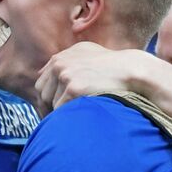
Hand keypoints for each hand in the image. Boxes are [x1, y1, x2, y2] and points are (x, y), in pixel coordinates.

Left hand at [34, 43, 151, 114]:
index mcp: (59, 58)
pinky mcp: (74, 88)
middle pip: (43, 95)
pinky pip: (62, 110)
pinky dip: (69, 115)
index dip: (47, 99)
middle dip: (50, 107)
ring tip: (74, 117)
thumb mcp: (86, 52)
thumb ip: (65, 59)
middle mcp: (59, 65)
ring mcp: (65, 76)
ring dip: (61, 113)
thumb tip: (43, 72)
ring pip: (52, 104)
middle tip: (61, 119)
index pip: (41, 84)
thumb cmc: (112, 63)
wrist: (130, 70)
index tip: (54, 110)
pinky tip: (80, 117)